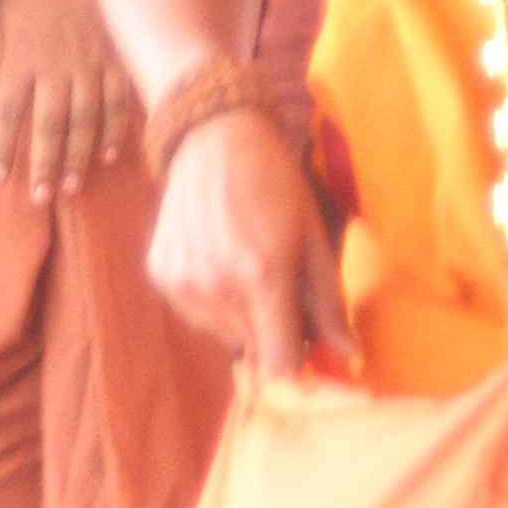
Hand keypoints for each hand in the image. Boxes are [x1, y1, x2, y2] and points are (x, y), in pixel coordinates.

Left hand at [0, 0, 126, 209]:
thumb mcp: (4, 13)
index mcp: (23, 55)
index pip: (10, 112)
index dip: (3, 147)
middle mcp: (56, 66)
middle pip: (48, 126)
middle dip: (41, 164)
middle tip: (38, 198)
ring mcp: (92, 63)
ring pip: (84, 121)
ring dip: (76, 157)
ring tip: (69, 187)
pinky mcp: (120, 56)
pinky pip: (118, 101)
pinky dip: (114, 129)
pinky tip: (110, 153)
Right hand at [149, 105, 348, 377]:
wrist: (214, 138)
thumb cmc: (277, 185)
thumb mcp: (314, 238)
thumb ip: (329, 303)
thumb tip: (347, 355)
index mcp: (262, 276)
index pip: (279, 365)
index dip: (298, 369)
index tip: (310, 357)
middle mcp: (216, 286)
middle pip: (253, 353)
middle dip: (275, 338)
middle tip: (286, 296)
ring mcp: (182, 282)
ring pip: (224, 336)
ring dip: (244, 321)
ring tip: (250, 271)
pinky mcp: (160, 274)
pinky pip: (195, 314)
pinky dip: (214, 303)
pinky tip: (221, 261)